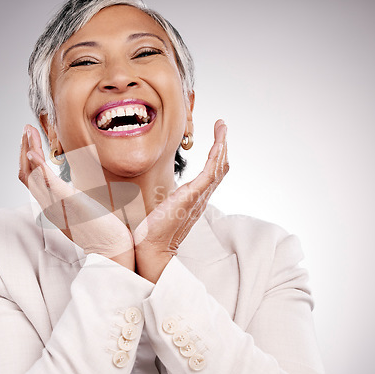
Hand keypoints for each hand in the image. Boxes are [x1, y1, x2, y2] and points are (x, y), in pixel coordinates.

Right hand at [19, 125, 134, 270]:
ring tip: (29, 132)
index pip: (32, 179)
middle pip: (26, 175)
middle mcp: (50, 206)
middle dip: (23, 149)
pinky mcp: (70, 203)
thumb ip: (76, 198)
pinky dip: (39, 167)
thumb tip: (77, 187)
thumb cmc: (103, 232)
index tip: (31, 140)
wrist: (112, 251)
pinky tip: (35, 152)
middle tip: (26, 129)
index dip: (28, 158)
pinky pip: (49, 184)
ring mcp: (57, 205)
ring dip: (29, 150)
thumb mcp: (85, 210)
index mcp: (53, 207)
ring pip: (32, 176)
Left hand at [132, 120, 228, 282]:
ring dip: (222, 145)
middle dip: (223, 145)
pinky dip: (216, 156)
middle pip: (220, 167)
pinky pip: (210, 173)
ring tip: (222, 127)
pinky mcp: (192, 196)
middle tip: (222, 126)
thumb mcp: (159, 206)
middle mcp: (201, 197)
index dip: (215, 155)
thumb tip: (153, 186)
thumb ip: (162, 195)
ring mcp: (199, 197)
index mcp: (194, 198)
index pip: (211, 173)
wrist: (152, 247)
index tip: (215, 138)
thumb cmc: (152, 230)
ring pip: (218, 167)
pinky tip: (218, 143)